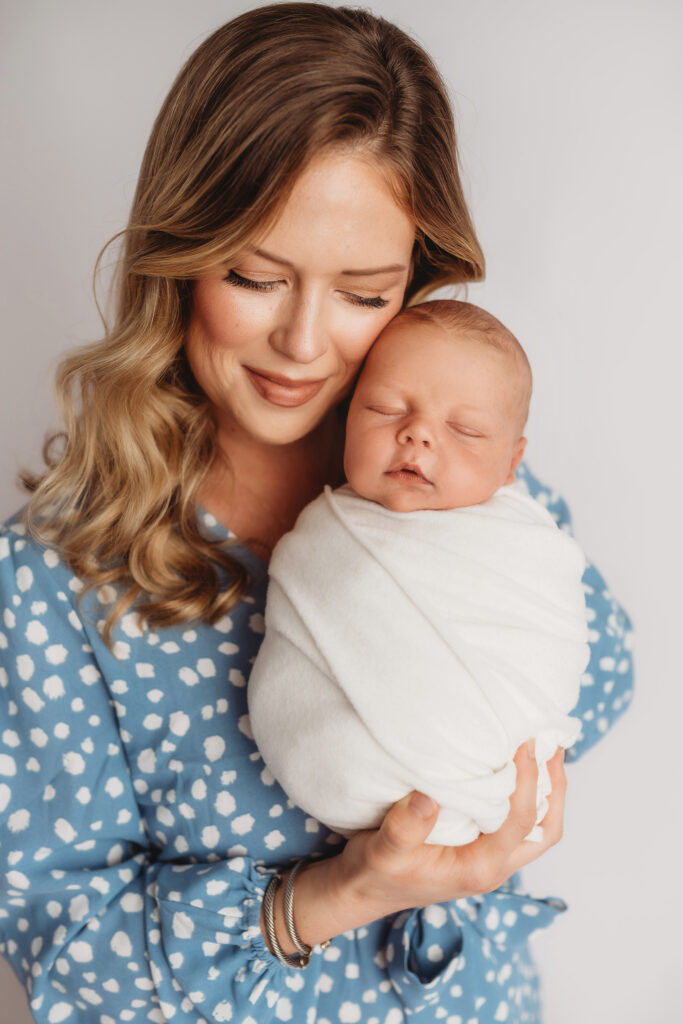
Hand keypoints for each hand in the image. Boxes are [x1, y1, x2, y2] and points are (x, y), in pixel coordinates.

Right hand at [334, 741, 566, 919]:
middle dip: (555, 785)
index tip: (524, 740)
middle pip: (547, 829)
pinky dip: (528, 794)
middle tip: (551, 741)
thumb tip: (429, 797)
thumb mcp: (381, 851)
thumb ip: (404, 829)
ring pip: (539, 828)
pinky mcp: (483, 848)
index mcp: (479, 868)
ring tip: (542, 747)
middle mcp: (494, 866)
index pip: (520, 821)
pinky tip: (515, 766)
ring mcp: (491, 859)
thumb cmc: (373, 874)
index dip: (528, 779)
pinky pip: (520, 823)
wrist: (363, 892)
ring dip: (547, 789)